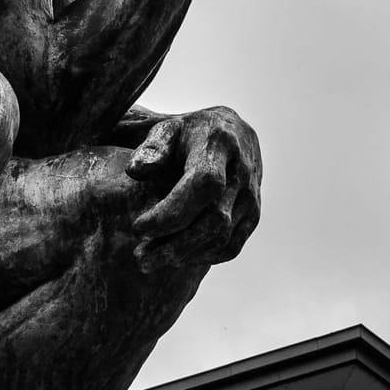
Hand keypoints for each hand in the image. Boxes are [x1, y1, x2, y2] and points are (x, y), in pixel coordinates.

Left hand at [126, 107, 260, 269]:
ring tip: (150, 261)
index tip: (138, 227)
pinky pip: (232, 246)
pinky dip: (202, 257)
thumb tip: (136, 171)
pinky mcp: (254, 214)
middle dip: (175, 244)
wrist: (230, 132)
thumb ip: (150, 146)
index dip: (172, 211)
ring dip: (184, 255)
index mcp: (219, 143)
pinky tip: (175, 258)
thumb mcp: (165, 128)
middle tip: (139, 258)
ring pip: (223, 237)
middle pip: (215, 219)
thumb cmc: (186, 133)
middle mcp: (242, 171)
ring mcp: (252, 195)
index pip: (203, 184)